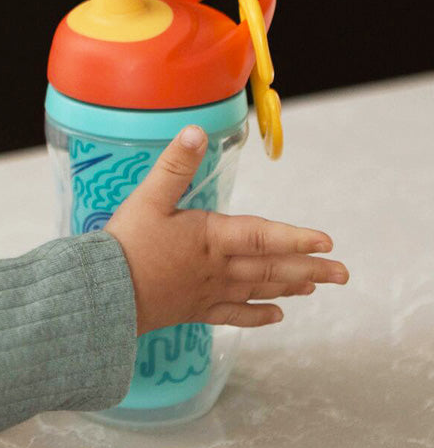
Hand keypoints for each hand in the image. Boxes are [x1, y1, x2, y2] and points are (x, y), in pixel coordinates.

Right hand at [103, 124, 349, 335]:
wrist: (106, 294)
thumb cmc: (125, 246)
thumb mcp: (147, 199)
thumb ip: (174, 166)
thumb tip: (195, 132)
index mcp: (211, 238)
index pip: (262, 236)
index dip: (296, 237)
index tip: (327, 241)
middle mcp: (218, 267)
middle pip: (271, 268)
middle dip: (309, 269)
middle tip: (342, 274)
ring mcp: (209, 291)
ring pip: (258, 289)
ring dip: (290, 287)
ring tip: (315, 286)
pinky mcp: (195, 309)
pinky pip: (234, 314)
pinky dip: (257, 315)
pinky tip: (276, 316)